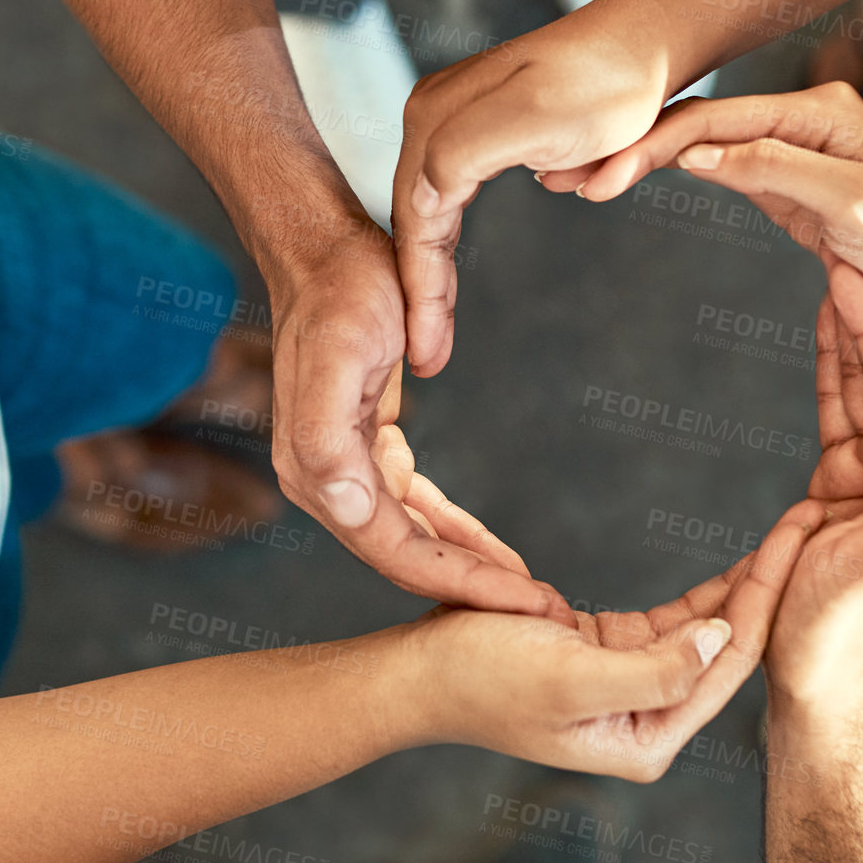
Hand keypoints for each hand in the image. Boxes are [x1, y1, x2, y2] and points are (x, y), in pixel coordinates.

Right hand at [263, 211, 570, 618]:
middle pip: (408, 558)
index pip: (397, 551)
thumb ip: (325, 436)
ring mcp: (345, 469)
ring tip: (530, 595)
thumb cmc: (338, 292)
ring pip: (415, 541)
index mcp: (316, 471)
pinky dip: (454, 533)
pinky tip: (492, 551)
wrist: (322, 249)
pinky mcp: (368, 451)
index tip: (526, 604)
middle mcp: (326, 481)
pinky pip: (416, 510)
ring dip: (470, 569)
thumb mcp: (338, 353)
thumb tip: (343, 503)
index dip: (463, 584)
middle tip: (546, 614)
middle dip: (476, 591)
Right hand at [392, 0, 676, 374]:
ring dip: (430, 277)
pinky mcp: (480, 131)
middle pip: (414, 223)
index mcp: (434, 121)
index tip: (425, 354)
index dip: (419, 293)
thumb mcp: (530, 120)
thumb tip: (416, 200)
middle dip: (419, 295)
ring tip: (433, 334)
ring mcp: (451, 122)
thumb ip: (459, 156)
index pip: (416, 225)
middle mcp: (429, 118)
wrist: (644, 46)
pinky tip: (446, 283)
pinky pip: (452, 202)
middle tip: (426, 358)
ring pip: (430, 216)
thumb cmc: (602, 87)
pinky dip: (448, 247)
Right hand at [395, 549, 776, 780]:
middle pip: (726, 644)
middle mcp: (649, 720)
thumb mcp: (571, 678)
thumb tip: (722, 639)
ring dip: (744, 581)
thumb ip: (655, 671)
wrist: (416, 675)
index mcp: (647, 740)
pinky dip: (707, 588)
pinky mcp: (612, 654)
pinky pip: (675, 618)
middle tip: (815, 521)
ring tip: (793, 529)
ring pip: (706, 628)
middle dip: (770, 585)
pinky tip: (745, 556)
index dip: (767, 597)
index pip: (726, 662)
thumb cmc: (480, 678)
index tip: (801, 539)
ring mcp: (633, 686)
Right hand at [584, 83, 862, 319]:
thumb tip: (699, 152)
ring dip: (646, 159)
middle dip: (633, 146)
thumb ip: (779, 168)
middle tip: (569, 177)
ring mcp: (795, 148)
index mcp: (821, 112)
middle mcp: (804, 118)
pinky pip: (723, 168)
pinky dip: (677, 175)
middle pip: (701, 124)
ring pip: (704, 144)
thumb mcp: (856, 204)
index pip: (718, 119)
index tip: (601, 175)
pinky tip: (635, 178)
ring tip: (585, 178)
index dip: (653, 144)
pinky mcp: (790, 182)